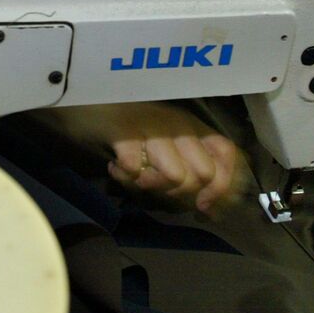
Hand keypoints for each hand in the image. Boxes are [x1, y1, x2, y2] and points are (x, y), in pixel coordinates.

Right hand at [102, 102, 240, 213]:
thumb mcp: (167, 145)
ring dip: (153, 187)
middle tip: (159, 193)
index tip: (203, 208)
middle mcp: (178, 124)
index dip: (221, 186)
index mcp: (192, 126)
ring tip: (136, 179)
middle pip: (203, 173)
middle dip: (184, 195)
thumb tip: (211, 211)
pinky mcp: (123, 131)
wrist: (87, 101)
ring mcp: (152, 126)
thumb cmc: (131, 128)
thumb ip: (189, 171)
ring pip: (175, 176)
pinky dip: (125, 178)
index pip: (226, 153)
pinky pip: (136, 169)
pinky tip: (115, 169)